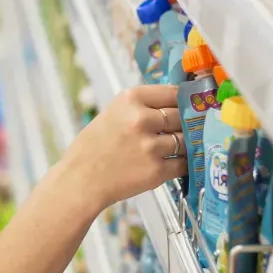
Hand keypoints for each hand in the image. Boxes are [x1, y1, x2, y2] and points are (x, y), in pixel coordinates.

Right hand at [57, 85, 185, 208]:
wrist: (80, 180)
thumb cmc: (93, 147)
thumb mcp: (113, 113)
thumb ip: (142, 107)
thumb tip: (176, 104)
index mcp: (130, 99)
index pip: (173, 92)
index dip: (184, 99)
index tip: (191, 103)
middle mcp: (141, 119)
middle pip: (182, 115)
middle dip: (186, 122)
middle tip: (186, 127)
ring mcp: (151, 146)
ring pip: (186, 139)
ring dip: (185, 144)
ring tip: (177, 146)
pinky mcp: (157, 171)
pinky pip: (183, 163)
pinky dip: (183, 164)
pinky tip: (176, 162)